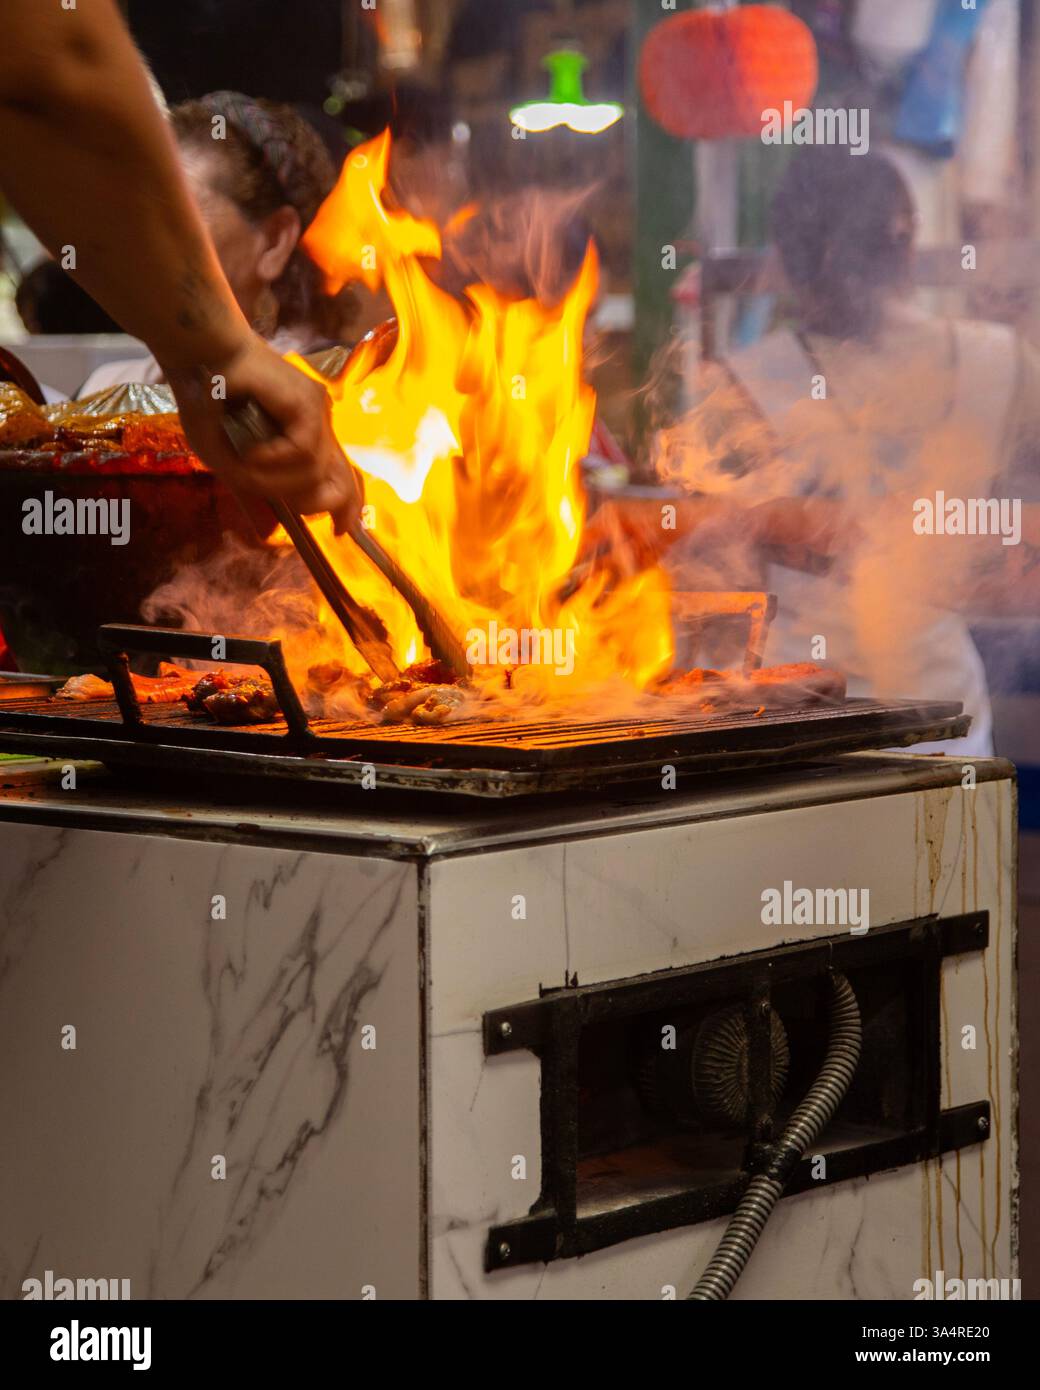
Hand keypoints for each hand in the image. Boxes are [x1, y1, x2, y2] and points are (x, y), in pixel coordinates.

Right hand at [165, 333, 361, 532]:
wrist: (199, 356)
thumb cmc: (208, 403)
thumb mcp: (227, 459)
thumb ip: (251, 491)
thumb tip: (267, 535)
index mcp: (308, 437)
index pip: (343, 478)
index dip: (347, 507)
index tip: (340, 530)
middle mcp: (319, 426)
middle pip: (341, 479)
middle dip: (312, 501)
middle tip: (267, 493)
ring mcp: (317, 412)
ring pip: (316, 471)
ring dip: (275, 480)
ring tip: (244, 465)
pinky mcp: (308, 400)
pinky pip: (303, 449)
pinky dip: (274, 458)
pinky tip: (251, 451)